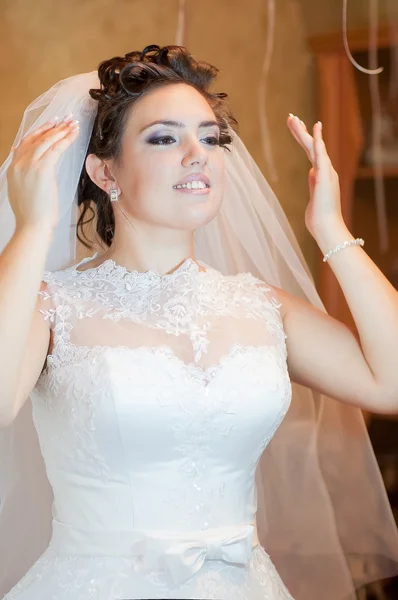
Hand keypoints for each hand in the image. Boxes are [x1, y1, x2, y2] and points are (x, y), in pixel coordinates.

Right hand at [7, 115, 79, 231]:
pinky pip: (55, 149)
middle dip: (52, 127)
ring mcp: (28, 166)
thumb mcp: (25, 193)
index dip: (39, 132)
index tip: (50, 125)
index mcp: (12, 169)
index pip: (25, 143)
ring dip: (61, 130)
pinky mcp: (41, 170)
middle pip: (35, 138)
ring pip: (46, 141)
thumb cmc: (33, 216)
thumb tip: (36, 174)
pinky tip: (74, 134)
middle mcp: (18, 164)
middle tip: (65, 119)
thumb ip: (27, 179)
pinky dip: (65, 139)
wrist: (32, 226)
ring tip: (73, 124)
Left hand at [287, 114, 342, 237]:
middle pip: (310, 146)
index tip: (295, 126)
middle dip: (300, 130)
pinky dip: (318, 140)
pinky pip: (321, 154)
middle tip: (290, 117)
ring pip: (313, 146)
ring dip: (303, 132)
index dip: (303, 138)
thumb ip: (313, 185)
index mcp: (321, 175)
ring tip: (293, 119)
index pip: (310, 152)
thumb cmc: (319, 219)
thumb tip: (311, 175)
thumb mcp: (313, 198)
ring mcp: (326, 172)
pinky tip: (316, 127)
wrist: (326, 228)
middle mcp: (325, 170)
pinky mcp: (325, 175)